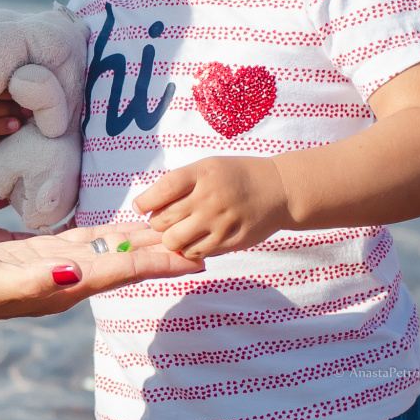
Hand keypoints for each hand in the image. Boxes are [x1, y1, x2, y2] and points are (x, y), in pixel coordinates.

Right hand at [0, 223, 203, 332]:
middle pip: (119, 259)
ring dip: (133, 240)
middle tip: (197, 234)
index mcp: (55, 281)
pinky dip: (100, 234)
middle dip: (157, 248)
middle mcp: (56, 274)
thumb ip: (31, 279)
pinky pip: (73, 241)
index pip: (119, 269)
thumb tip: (74, 272)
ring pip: (100, 249)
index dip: (159, 261)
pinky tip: (104, 229)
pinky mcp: (23, 252)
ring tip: (164, 229)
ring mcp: (41, 264)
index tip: (198, 255)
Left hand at [133, 156, 289, 258]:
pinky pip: (195, 253)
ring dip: (170, 238)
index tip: (140, 207)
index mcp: (202, 174)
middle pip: (163, 220)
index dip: (145, 201)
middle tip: (164, 219)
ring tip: (179, 231)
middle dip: (157, 222)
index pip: (163, 190)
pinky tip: (195, 239)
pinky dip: (188, 249)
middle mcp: (210, 198)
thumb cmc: (236, 176)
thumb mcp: (208, 167)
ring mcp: (220, 222)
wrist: (279, 190)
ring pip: (174, 242)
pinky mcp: (230, 242)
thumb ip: (180, 182)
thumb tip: (148, 203)